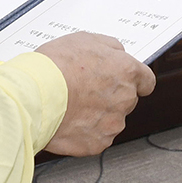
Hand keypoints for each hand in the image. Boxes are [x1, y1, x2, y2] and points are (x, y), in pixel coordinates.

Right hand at [38, 32, 154, 156]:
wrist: (34, 97)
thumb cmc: (55, 67)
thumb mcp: (84, 39)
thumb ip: (109, 47)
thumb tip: (117, 53)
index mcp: (126, 72)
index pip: (147, 81)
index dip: (136, 81)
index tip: (127, 82)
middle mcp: (125, 99)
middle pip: (126, 100)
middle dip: (110, 97)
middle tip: (86, 90)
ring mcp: (112, 123)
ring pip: (111, 120)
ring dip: (97, 115)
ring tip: (72, 105)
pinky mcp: (97, 143)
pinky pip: (95, 137)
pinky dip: (84, 132)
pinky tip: (68, 120)